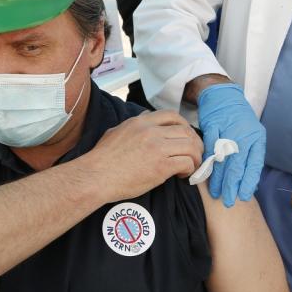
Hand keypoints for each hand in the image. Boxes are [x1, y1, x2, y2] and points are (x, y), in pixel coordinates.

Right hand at [83, 110, 202, 202]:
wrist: (96, 176)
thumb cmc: (102, 158)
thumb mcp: (116, 131)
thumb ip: (134, 124)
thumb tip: (144, 118)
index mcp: (141, 122)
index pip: (172, 115)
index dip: (184, 125)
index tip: (185, 137)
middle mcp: (151, 131)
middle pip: (186, 130)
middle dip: (194, 142)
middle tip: (194, 154)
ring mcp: (157, 148)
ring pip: (190, 146)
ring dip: (195, 157)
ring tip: (191, 166)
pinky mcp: (161, 166)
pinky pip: (186, 162)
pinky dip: (190, 169)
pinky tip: (182, 175)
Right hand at [197, 83, 265, 206]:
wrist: (222, 95)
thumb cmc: (238, 120)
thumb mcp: (251, 135)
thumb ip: (250, 157)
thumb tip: (250, 184)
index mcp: (257, 138)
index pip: (254, 164)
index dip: (248, 182)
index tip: (243, 196)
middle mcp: (244, 134)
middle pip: (237, 165)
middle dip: (232, 185)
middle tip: (227, 201)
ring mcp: (227, 129)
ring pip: (222, 159)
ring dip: (218, 178)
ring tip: (215, 192)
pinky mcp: (212, 124)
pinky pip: (209, 147)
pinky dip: (207, 162)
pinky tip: (205, 174)